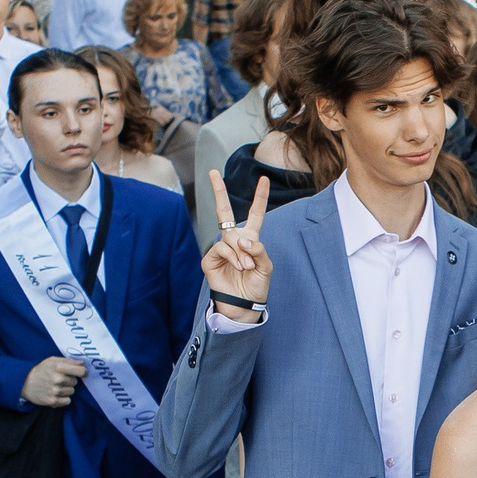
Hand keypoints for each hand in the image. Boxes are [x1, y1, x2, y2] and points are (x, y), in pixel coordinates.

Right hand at [23, 356, 86, 407]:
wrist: (24, 382)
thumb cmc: (41, 370)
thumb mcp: (52, 361)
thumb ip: (68, 361)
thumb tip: (82, 363)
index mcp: (58, 367)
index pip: (81, 371)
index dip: (83, 372)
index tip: (82, 373)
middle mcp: (57, 379)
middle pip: (76, 382)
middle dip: (70, 380)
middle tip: (60, 379)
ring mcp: (55, 390)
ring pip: (71, 391)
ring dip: (66, 389)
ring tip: (56, 386)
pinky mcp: (52, 401)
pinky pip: (67, 401)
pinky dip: (63, 399)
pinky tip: (56, 394)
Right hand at [201, 169, 272, 320]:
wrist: (243, 306)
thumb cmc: (256, 287)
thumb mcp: (266, 266)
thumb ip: (259, 249)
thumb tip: (243, 239)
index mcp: (250, 239)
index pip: (255, 214)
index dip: (259, 197)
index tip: (263, 179)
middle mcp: (233, 240)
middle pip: (224, 210)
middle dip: (218, 191)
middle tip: (212, 172)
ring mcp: (220, 248)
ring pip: (229, 237)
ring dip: (241, 251)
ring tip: (246, 267)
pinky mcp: (210, 258)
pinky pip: (222, 248)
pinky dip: (232, 256)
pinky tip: (238, 267)